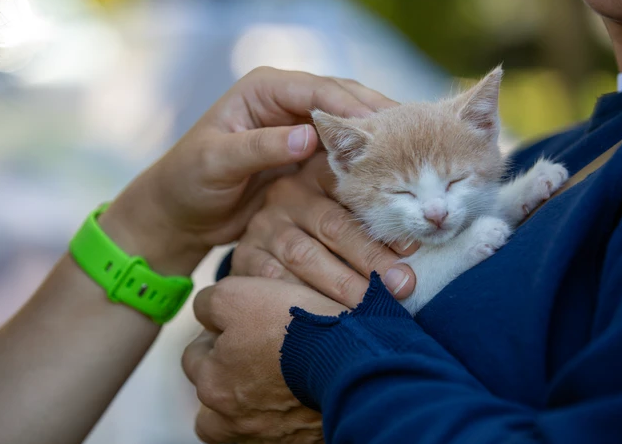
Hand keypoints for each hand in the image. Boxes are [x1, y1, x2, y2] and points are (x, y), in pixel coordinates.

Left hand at [99, 68, 396, 274]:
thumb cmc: (188, 181)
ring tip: (412, 150)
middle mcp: (286, 104)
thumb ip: (262, 147)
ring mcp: (298, 130)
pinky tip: (386, 171)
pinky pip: (342, 155)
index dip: (351, 106)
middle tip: (414, 134)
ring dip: (376, 138)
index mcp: (264, 90)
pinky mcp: (305, 158)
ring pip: (348, 126)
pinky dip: (364, 161)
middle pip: (341, 101)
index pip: (317, 89)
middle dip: (375, 115)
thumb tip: (310, 138)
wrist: (182, 215)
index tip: (384, 126)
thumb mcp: (218, 161)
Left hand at [182, 277, 344, 442]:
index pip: (195, 358)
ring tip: (274, 377)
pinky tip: (298, 392)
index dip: (214, 335)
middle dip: (228, 372)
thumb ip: (208, 304)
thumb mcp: (235, 295)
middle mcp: (233, 420)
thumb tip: (204, 311)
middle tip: (256, 348)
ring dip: (250, 402)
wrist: (349, 356)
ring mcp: (268, 436)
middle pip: (216, 395)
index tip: (237, 324)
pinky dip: (285, 413)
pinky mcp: (301, 442)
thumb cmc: (293, 325)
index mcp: (213, 385)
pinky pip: (282, 428)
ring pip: (243, 420)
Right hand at [231, 152, 417, 306]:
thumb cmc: (315, 222)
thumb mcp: (337, 203)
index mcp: (315, 174)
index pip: (353, 197)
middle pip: (332, 225)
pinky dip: (303, 298)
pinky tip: (329, 315)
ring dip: (342, 283)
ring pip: (305, 255)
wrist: (246, 222)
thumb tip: (423, 233)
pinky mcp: (246, 255)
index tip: (412, 249)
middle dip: (370, 259)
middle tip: (401, 285)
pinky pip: (275, 280)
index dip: (382, 225)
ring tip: (372, 306)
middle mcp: (288, 195)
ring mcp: (265, 225)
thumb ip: (369, 213)